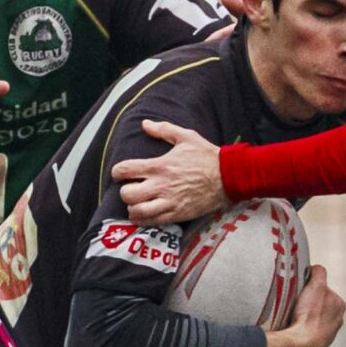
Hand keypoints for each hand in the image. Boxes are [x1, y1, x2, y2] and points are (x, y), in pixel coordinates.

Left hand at [112, 121, 226, 223]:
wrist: (228, 177)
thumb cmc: (207, 156)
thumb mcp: (186, 137)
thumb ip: (163, 130)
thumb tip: (145, 124)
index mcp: (159, 165)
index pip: (125, 170)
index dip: (117, 172)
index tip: (119, 173)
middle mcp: (161, 185)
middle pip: (127, 194)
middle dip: (124, 191)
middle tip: (130, 188)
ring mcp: (168, 202)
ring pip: (137, 211)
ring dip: (132, 208)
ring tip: (136, 204)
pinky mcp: (177, 214)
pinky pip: (152, 222)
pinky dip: (144, 220)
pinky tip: (145, 214)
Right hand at [263, 266, 345, 346]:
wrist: (301, 345)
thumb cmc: (310, 315)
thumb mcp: (316, 286)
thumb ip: (319, 273)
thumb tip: (316, 268)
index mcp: (340, 306)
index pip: (323, 289)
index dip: (310, 289)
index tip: (301, 293)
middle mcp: (337, 321)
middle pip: (317, 304)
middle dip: (307, 303)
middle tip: (295, 304)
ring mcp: (326, 335)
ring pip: (311, 319)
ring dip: (303, 317)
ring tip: (293, 318)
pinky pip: (305, 333)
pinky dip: (300, 329)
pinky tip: (294, 329)